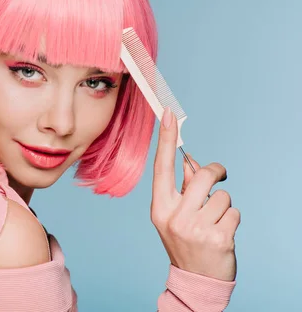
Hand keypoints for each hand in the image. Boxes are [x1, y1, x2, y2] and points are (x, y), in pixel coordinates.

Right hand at [150, 107, 239, 281]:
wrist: (195, 279)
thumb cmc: (185, 241)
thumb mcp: (175, 215)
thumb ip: (182, 188)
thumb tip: (192, 163)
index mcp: (160, 208)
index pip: (162, 167)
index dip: (166, 139)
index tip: (168, 114)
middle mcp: (174, 216)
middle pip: (202, 175)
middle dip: (216, 173)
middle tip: (220, 176)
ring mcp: (195, 228)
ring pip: (222, 196)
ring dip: (223, 206)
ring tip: (214, 223)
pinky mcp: (218, 238)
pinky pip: (234, 213)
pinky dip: (232, 220)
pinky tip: (222, 234)